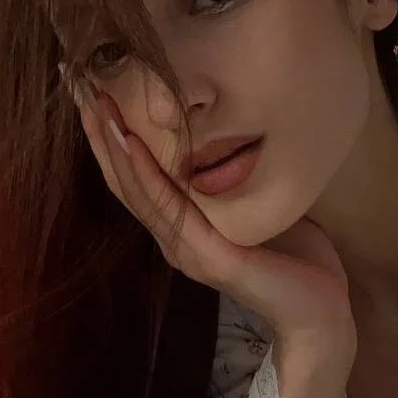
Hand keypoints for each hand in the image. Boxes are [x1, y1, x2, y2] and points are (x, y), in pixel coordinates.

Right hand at [75, 85, 354, 347]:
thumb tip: (232, 131)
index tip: (92, 91)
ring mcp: (187, 251)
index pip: (134, 178)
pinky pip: (170, 210)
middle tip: (78, 85)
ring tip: (96, 107)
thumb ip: (234, 181)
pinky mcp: (208, 258)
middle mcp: (174, 240)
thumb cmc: (294, 258)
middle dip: (101, 133)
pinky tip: (133, 145)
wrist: (319, 312)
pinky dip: (147, 176)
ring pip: (138, 193)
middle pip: (125, 181)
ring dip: (114, 149)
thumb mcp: (257, 207)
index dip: (110, 137)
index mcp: (182, 228)